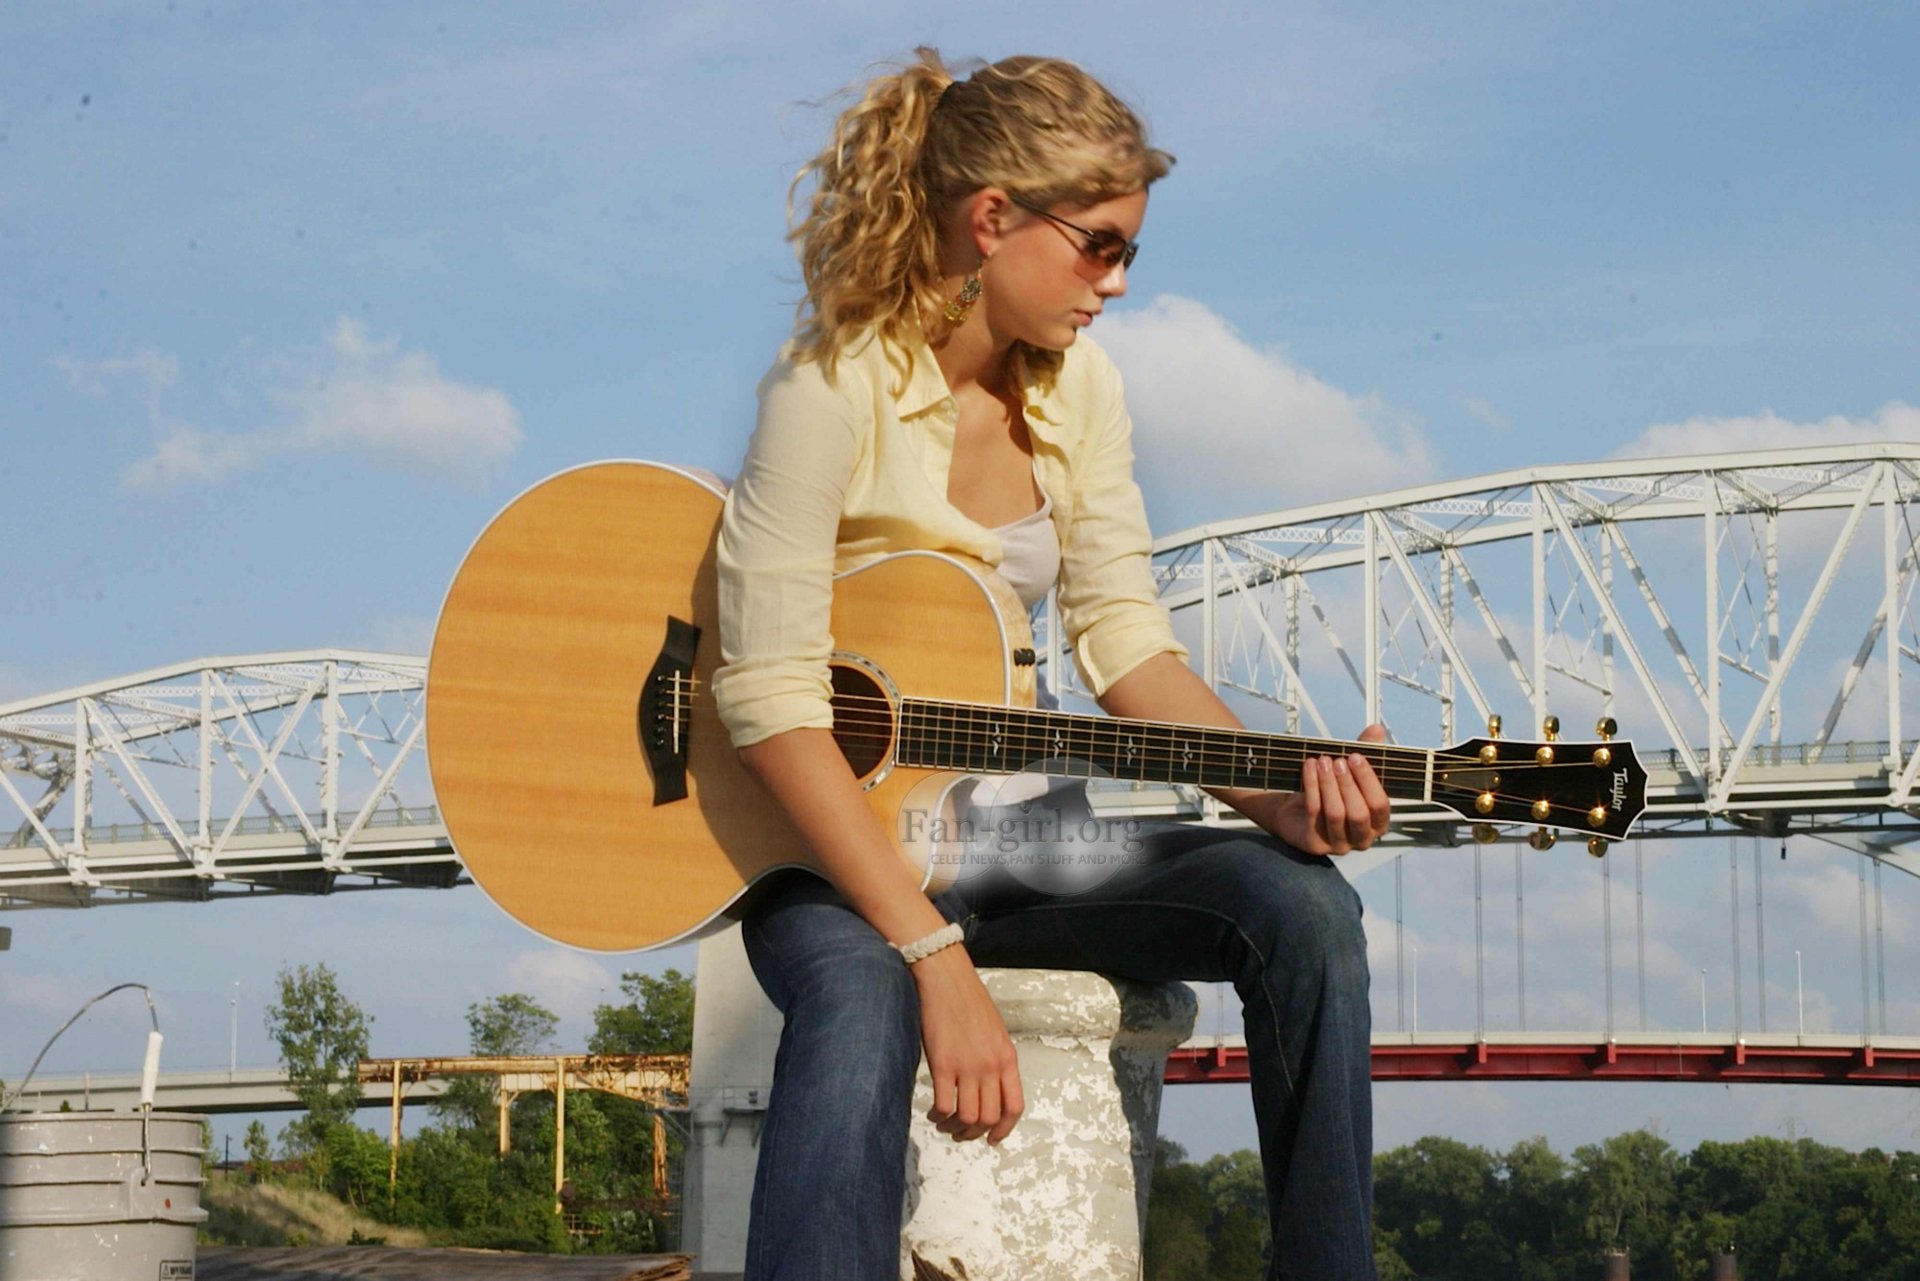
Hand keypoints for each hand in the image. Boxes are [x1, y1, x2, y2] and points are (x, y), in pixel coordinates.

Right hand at [910, 945, 1023, 1143]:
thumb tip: (990, 1090)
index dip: (1004, 1129)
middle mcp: (991, 1066)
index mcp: (1007, 1058)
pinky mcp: (942, 1064)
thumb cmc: (969, 1001)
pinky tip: (933, 1112)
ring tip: (944, 1123)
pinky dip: (939, 1115)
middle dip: (974, 1132)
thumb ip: (996, 1061)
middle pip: (989, 1117)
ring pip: (967, 1117)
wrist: (946, 979)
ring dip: (955, 1128)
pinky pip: (944, 1105)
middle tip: (961, 1132)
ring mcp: (967, 1067)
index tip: (993, 1138)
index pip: (1014, 1107)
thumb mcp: (995, 1032)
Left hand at [1268, 723, 1392, 854]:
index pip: (1380, 806)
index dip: (1369, 781)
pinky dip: (1312, 787)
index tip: (1357, 757)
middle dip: (1347, 784)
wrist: (1295, 811)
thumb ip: (1367, 752)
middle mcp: (1361, 838)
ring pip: (1336, 814)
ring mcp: (1338, 844)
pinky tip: (1309, 768)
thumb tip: (1376, 730)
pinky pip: (1314, 813)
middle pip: (1358, 813)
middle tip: (1337, 761)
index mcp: (1377, 823)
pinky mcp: (1315, 844)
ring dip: (1328, 784)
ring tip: (1322, 762)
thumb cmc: (1330, 792)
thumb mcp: (1351, 771)